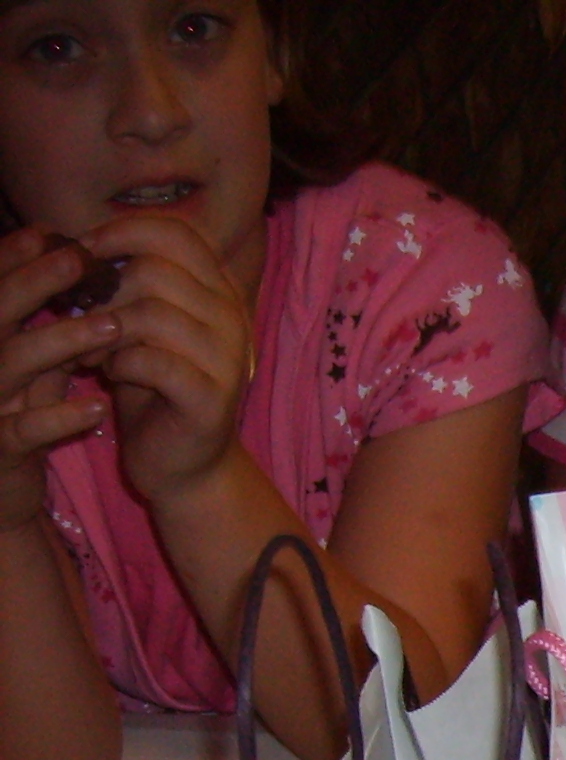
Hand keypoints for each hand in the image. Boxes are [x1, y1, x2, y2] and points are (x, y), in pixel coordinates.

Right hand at [0, 229, 119, 533]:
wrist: (1, 496)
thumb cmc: (19, 421)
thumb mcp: (32, 372)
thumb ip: (47, 333)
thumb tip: (75, 278)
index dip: (13, 260)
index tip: (51, 233)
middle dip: (33, 282)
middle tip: (79, 257)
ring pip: (10, 364)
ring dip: (59, 341)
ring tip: (111, 326)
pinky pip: (25, 431)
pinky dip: (60, 418)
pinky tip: (98, 408)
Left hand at [79, 211, 256, 505]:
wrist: (185, 462)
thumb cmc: (155, 387)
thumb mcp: (141, 323)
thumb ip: (127, 282)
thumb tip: (76, 247)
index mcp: (219, 291)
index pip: (176, 233)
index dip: (121, 234)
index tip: (85, 256)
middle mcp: (232, 318)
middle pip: (154, 269)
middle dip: (103, 291)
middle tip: (82, 318)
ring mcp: (229, 359)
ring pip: (151, 313)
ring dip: (105, 331)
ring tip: (93, 351)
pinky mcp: (212, 398)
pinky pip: (152, 360)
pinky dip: (120, 364)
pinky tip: (113, 374)